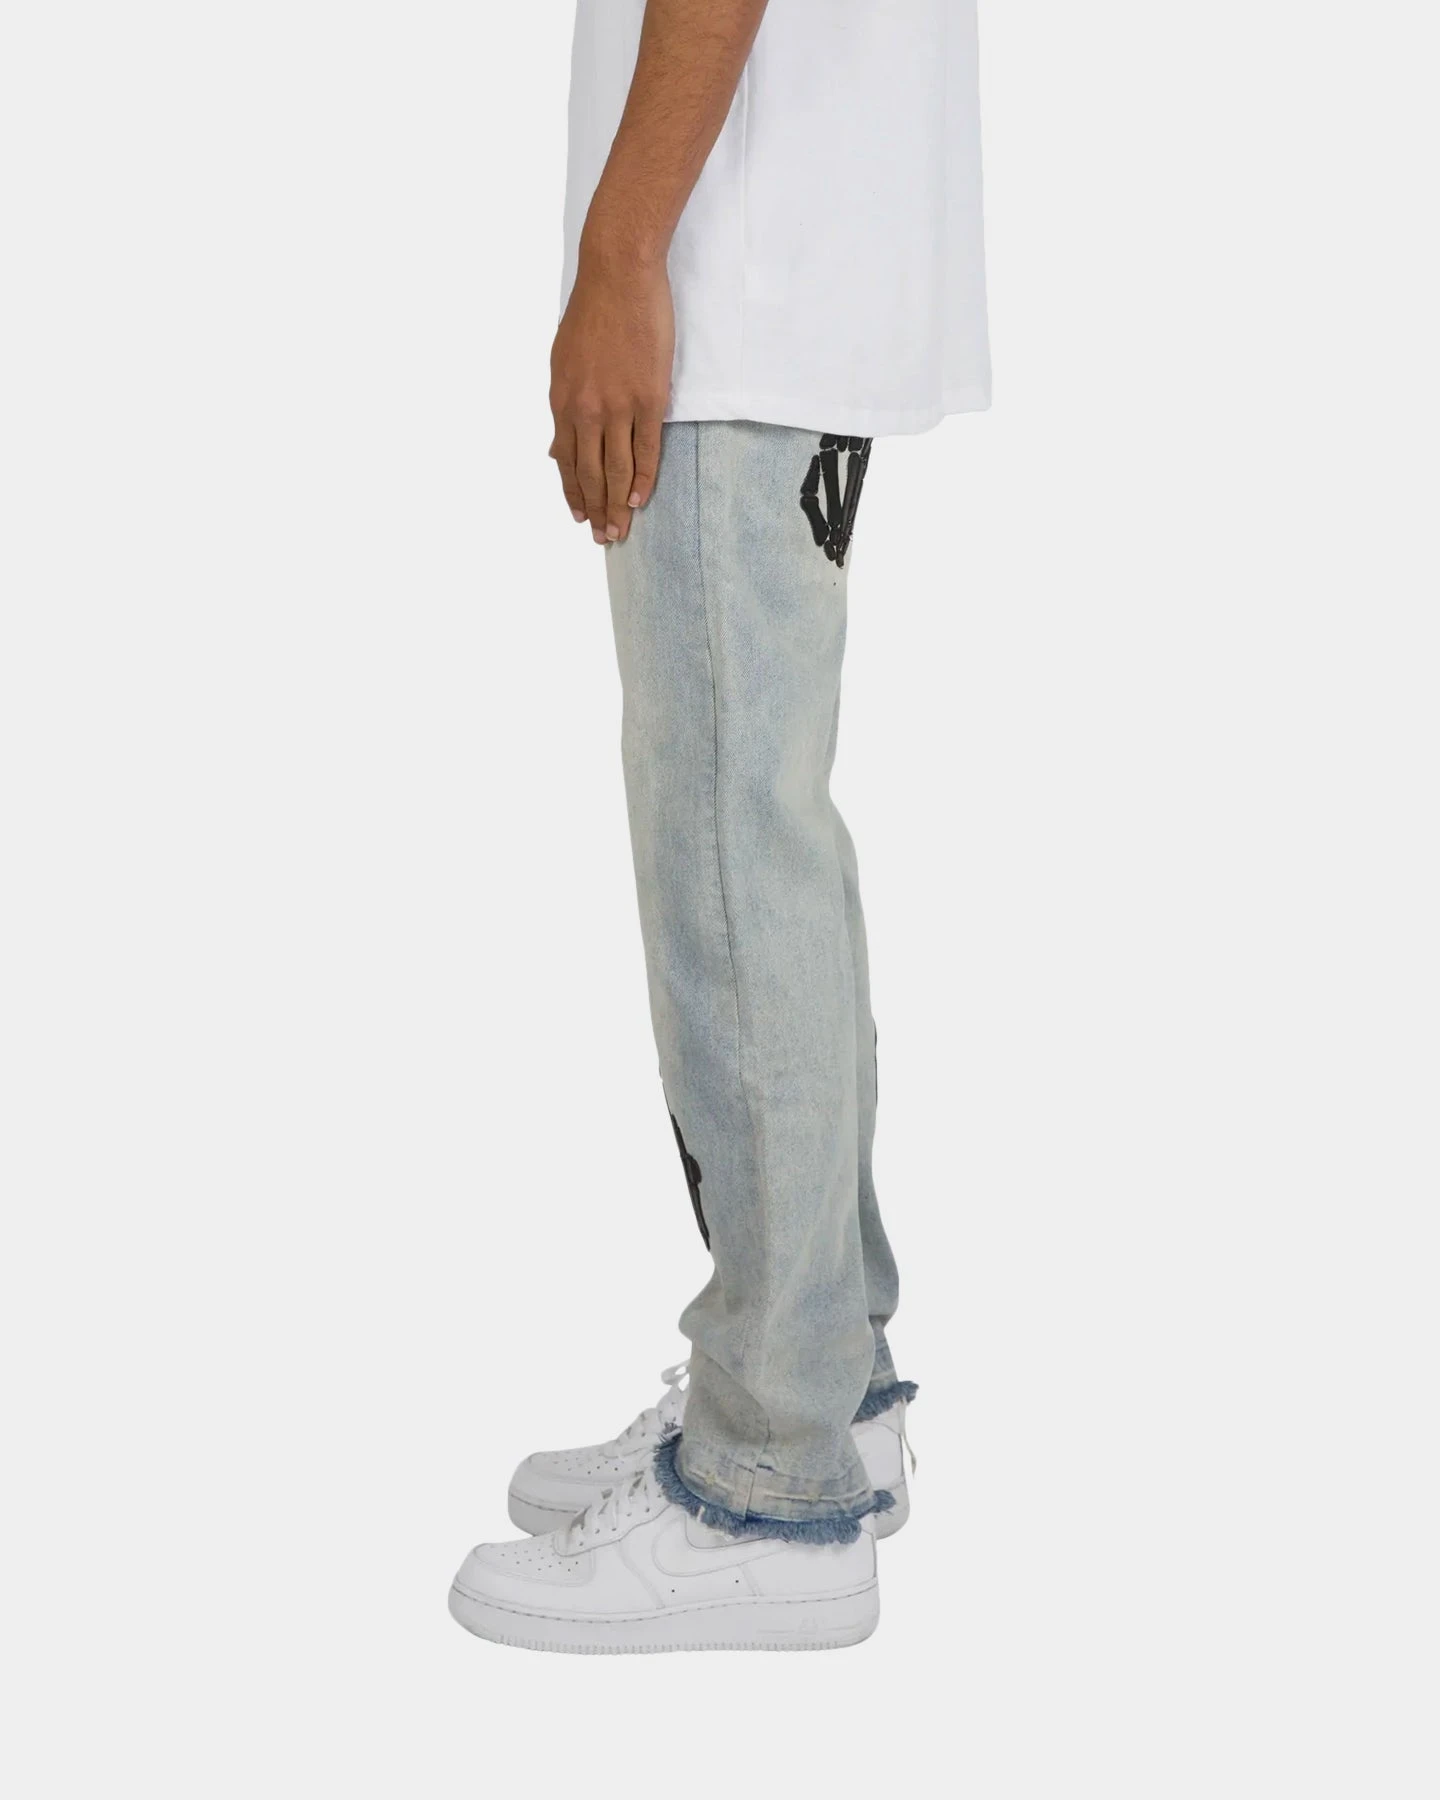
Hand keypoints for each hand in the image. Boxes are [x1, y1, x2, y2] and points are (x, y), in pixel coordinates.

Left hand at [548, 253, 673, 544]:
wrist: (618, 274)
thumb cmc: (592, 312)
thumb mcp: (562, 361)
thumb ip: (563, 407)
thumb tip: (554, 447)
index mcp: (562, 401)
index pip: (566, 461)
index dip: (573, 493)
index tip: (580, 517)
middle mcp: (586, 410)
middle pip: (590, 473)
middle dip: (595, 510)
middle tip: (602, 539)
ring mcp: (618, 406)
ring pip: (616, 469)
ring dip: (618, 505)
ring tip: (620, 531)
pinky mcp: (649, 398)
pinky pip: (645, 450)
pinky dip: (642, 479)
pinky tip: (640, 500)